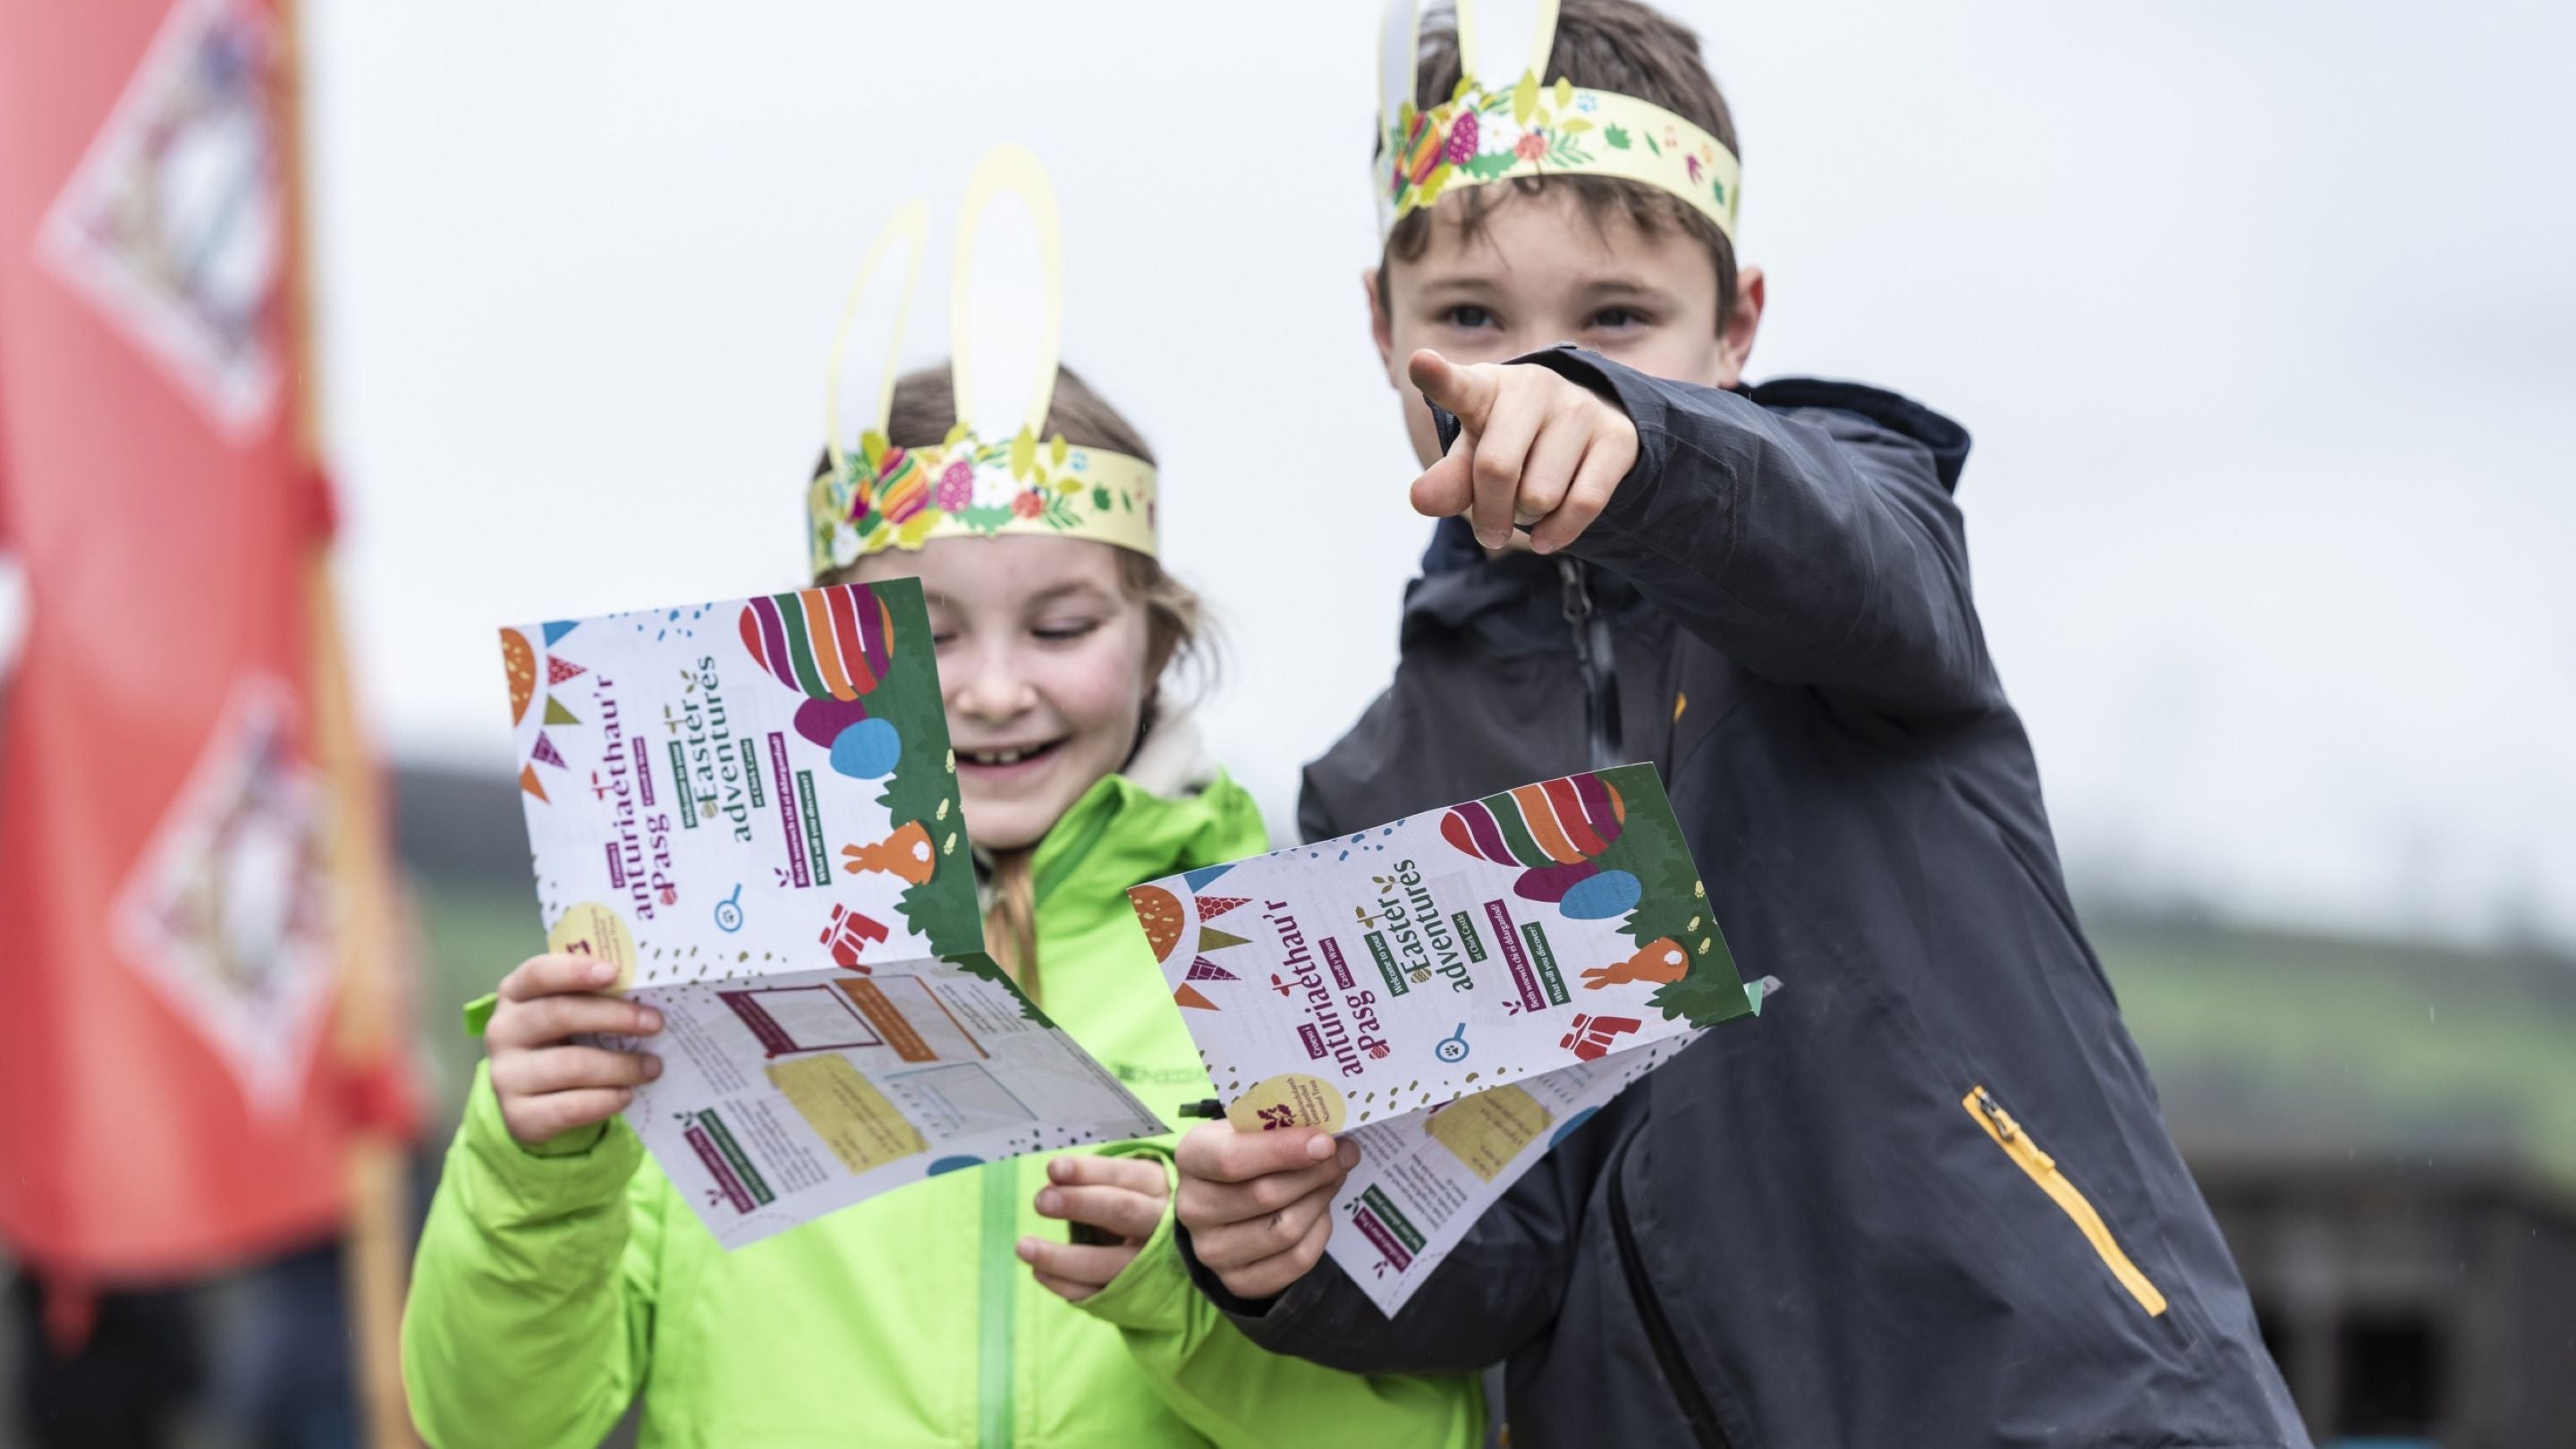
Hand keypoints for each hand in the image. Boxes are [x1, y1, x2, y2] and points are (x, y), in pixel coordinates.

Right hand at [485, 952, 663, 1144]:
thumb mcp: (571, 1012)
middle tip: (655, 1023)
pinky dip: (605, 1101)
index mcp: (515, 994)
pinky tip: (627, 1095)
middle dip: (614, 1017)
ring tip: (652, 1067)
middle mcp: (503, 1031)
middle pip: (559, 1015)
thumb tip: (648, 992)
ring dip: (620, 1066)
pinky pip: (569, 1107)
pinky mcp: (519, 1116)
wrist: (538, 1101)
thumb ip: (596, 996)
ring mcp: (506, 1075)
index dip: (574, 971)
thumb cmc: (565, 1041)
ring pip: (570, 1065)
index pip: (537, 974)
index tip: (614, 973)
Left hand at [1020, 1154, 1169, 1301]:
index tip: (1053, 1168)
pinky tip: (1038, 1271)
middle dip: (1079, 1204)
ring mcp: (1149, 1263)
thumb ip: (1092, 1180)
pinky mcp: (1134, 1294)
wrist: (1172, 1252)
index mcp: (1158, 1187)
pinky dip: (1064, 1284)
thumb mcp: (1125, 1185)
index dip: (1088, 1172)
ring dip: (1061, 1257)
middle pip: (1122, 1211)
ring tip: (1023, 1246)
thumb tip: (1053, 1180)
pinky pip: (1096, 1293)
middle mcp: (1160, 1224)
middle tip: (1040, 1201)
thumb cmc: (1137, 1204)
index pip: (1124, 1175)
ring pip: (1107, 1263)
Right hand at [1173, 1123, 1359, 1300]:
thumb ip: (1281, 1129)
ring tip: (1333, 1180)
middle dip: (1315, 1174)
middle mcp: (1192, 1208)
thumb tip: (1332, 1139)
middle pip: (1265, 1195)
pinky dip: (1319, 1233)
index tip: (1326, 1143)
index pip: (1231, 1159)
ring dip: (1320, 1201)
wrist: (1227, 1206)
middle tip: (1344, 1156)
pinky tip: (1321, 1213)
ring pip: (1284, 1229)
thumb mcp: (1249, 1131)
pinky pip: (1295, 1260)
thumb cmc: (1245, 1157)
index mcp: (1191, 1158)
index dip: (1283, 1150)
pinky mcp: (1237, 1282)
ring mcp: (1211, 1251)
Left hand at [1407, 348, 1638, 554]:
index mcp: (1485, 387)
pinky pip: (1583, 504)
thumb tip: (1420, 500)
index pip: (1457, 385)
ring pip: (1540, 495)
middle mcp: (1533, 386)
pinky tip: (1547, 535)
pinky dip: (1559, 532)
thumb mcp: (1473, 461)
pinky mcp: (1617, 436)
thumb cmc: (1511, 445)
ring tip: (1529, 505)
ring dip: (1529, 519)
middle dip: (1489, 514)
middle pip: (1496, 469)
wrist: (1583, 433)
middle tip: (1490, 527)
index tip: (1420, 364)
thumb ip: (1449, 480)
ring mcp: (1579, 407)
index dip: (1437, 377)